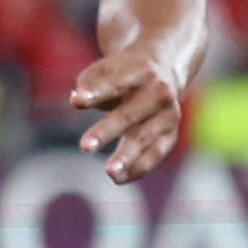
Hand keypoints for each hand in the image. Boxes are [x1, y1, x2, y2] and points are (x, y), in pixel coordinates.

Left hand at [69, 46, 188, 181]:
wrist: (164, 72)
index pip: (116, 83)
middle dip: (107, 131)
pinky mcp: (171, 134)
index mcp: (141, 71)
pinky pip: (155, 154)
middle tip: (84, 147)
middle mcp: (159, 93)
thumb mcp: (107, 69)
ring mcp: (168, 115)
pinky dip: (138, 168)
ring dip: (127, 156)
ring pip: (144, 138)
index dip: (98, 92)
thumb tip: (76, 100)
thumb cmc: (124, 73)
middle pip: (130, 114)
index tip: (79, 101)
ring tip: (109, 172)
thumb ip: (89, 82)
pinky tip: (119, 179)